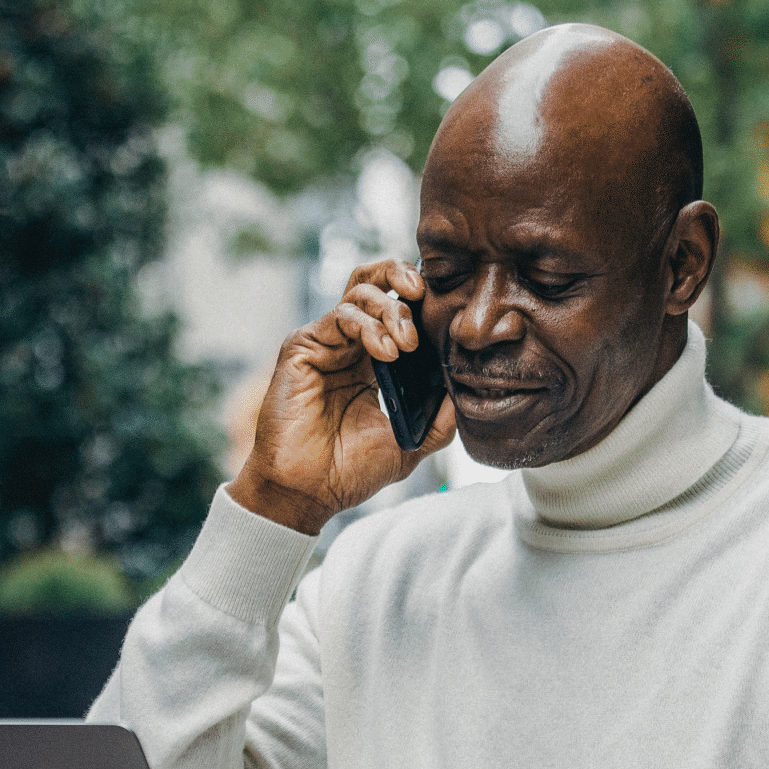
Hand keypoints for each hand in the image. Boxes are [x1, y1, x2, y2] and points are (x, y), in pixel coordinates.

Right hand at [231, 259, 457, 534]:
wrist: (309, 493)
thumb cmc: (350, 472)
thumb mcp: (410, 444)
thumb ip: (439, 419)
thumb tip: (466, 389)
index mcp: (372, 361)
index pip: (396, 307)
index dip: (419, 298)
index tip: (446, 307)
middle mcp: (347, 345)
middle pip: (373, 282)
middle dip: (401, 276)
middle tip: (424, 296)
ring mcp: (324, 344)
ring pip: (358, 292)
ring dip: (390, 310)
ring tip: (406, 344)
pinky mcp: (302, 348)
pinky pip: (339, 317)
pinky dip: (368, 327)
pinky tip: (387, 353)